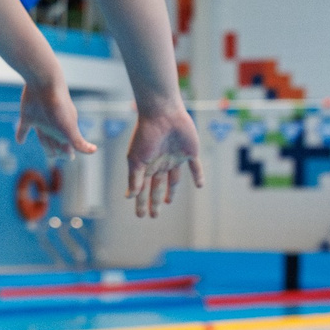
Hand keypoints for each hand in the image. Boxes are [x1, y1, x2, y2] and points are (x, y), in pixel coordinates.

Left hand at [17, 75, 92, 157]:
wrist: (44, 82)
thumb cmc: (59, 106)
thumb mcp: (69, 127)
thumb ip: (78, 142)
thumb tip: (94, 150)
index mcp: (64, 130)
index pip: (67, 146)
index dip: (67, 153)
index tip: (70, 157)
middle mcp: (54, 126)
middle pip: (55, 143)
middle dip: (57, 150)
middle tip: (57, 156)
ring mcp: (40, 120)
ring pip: (43, 137)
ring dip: (45, 145)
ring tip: (49, 152)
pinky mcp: (27, 115)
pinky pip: (24, 129)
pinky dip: (21, 136)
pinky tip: (20, 141)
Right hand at [125, 104, 204, 218]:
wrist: (162, 114)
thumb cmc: (145, 135)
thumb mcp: (136, 159)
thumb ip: (135, 178)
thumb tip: (130, 196)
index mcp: (147, 165)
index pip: (143, 189)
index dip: (141, 202)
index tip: (141, 216)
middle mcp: (160, 163)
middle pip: (157, 187)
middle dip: (154, 201)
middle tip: (153, 216)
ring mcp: (175, 158)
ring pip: (174, 180)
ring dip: (172, 191)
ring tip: (168, 202)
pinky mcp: (190, 152)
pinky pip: (195, 167)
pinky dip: (198, 176)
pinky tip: (200, 186)